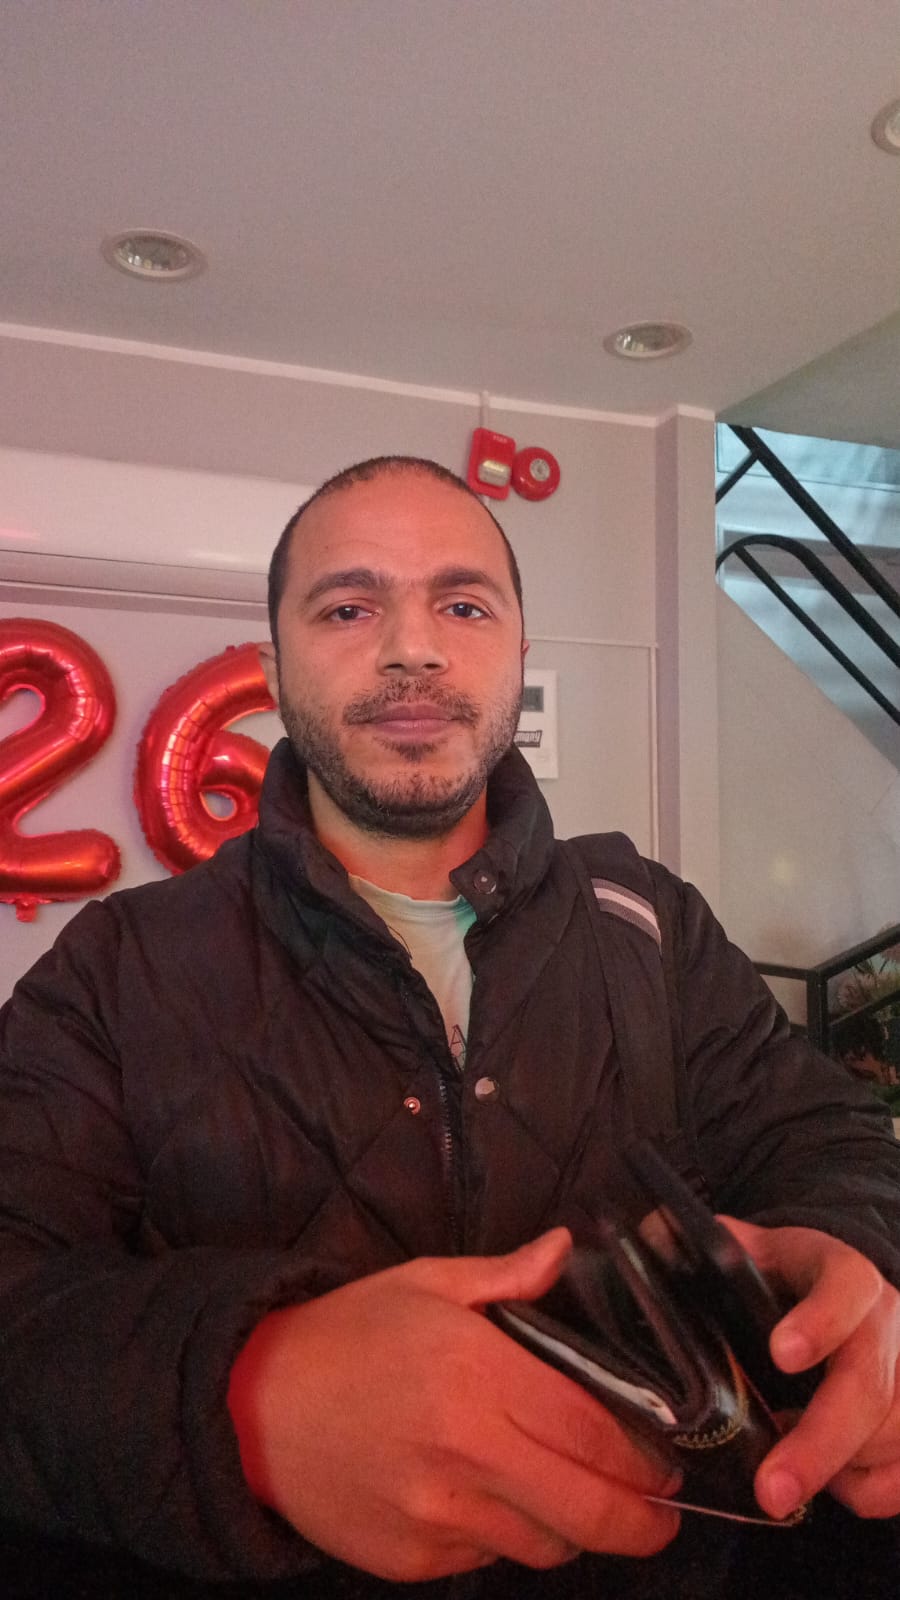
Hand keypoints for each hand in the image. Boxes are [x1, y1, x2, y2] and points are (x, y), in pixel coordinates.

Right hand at [227, 1230, 679, 1581]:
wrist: (248, 1404)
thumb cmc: (346, 1333)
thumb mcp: (424, 1283)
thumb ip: (507, 1276)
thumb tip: (565, 1250)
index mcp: (478, 1377)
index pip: (595, 1433)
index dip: (647, 1457)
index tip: (670, 1460)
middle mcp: (464, 1455)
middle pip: (589, 1510)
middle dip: (643, 1522)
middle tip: (660, 1512)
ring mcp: (436, 1516)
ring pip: (544, 1546)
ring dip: (571, 1526)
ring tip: (571, 1496)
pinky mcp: (411, 1560)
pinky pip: (486, 1559)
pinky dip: (504, 1537)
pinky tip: (488, 1498)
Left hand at [723, 1219, 899, 1520]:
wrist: (857, 1293)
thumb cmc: (797, 1280)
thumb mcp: (760, 1250)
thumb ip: (714, 1245)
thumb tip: (654, 1237)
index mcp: (848, 1275)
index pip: (845, 1291)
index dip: (819, 1322)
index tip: (779, 1352)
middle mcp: (891, 1327)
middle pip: (868, 1387)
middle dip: (819, 1444)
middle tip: (771, 1490)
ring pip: (888, 1439)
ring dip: (831, 1469)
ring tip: (779, 1475)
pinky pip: (897, 1480)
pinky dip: (859, 1491)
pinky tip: (824, 1477)